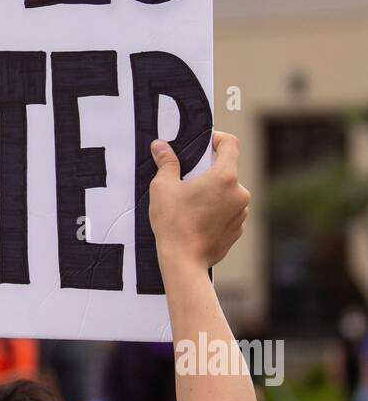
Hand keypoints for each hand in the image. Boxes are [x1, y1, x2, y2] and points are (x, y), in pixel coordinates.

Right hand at [149, 130, 249, 270]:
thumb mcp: (163, 187)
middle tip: (186, 179)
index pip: (230, 144)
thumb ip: (166, 162)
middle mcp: (239, 193)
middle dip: (208, 171)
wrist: (183, 262)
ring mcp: (241, 212)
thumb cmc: (174, 223)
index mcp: (225, 176)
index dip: (217, 138)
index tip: (204, 144)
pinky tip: (196, 219)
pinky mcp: (238, 229)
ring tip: (190, 203)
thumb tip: (160, 146)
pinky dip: (216, 211)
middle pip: (227, 170)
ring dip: (213, 192)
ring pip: (228, 192)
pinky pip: (229, 211)